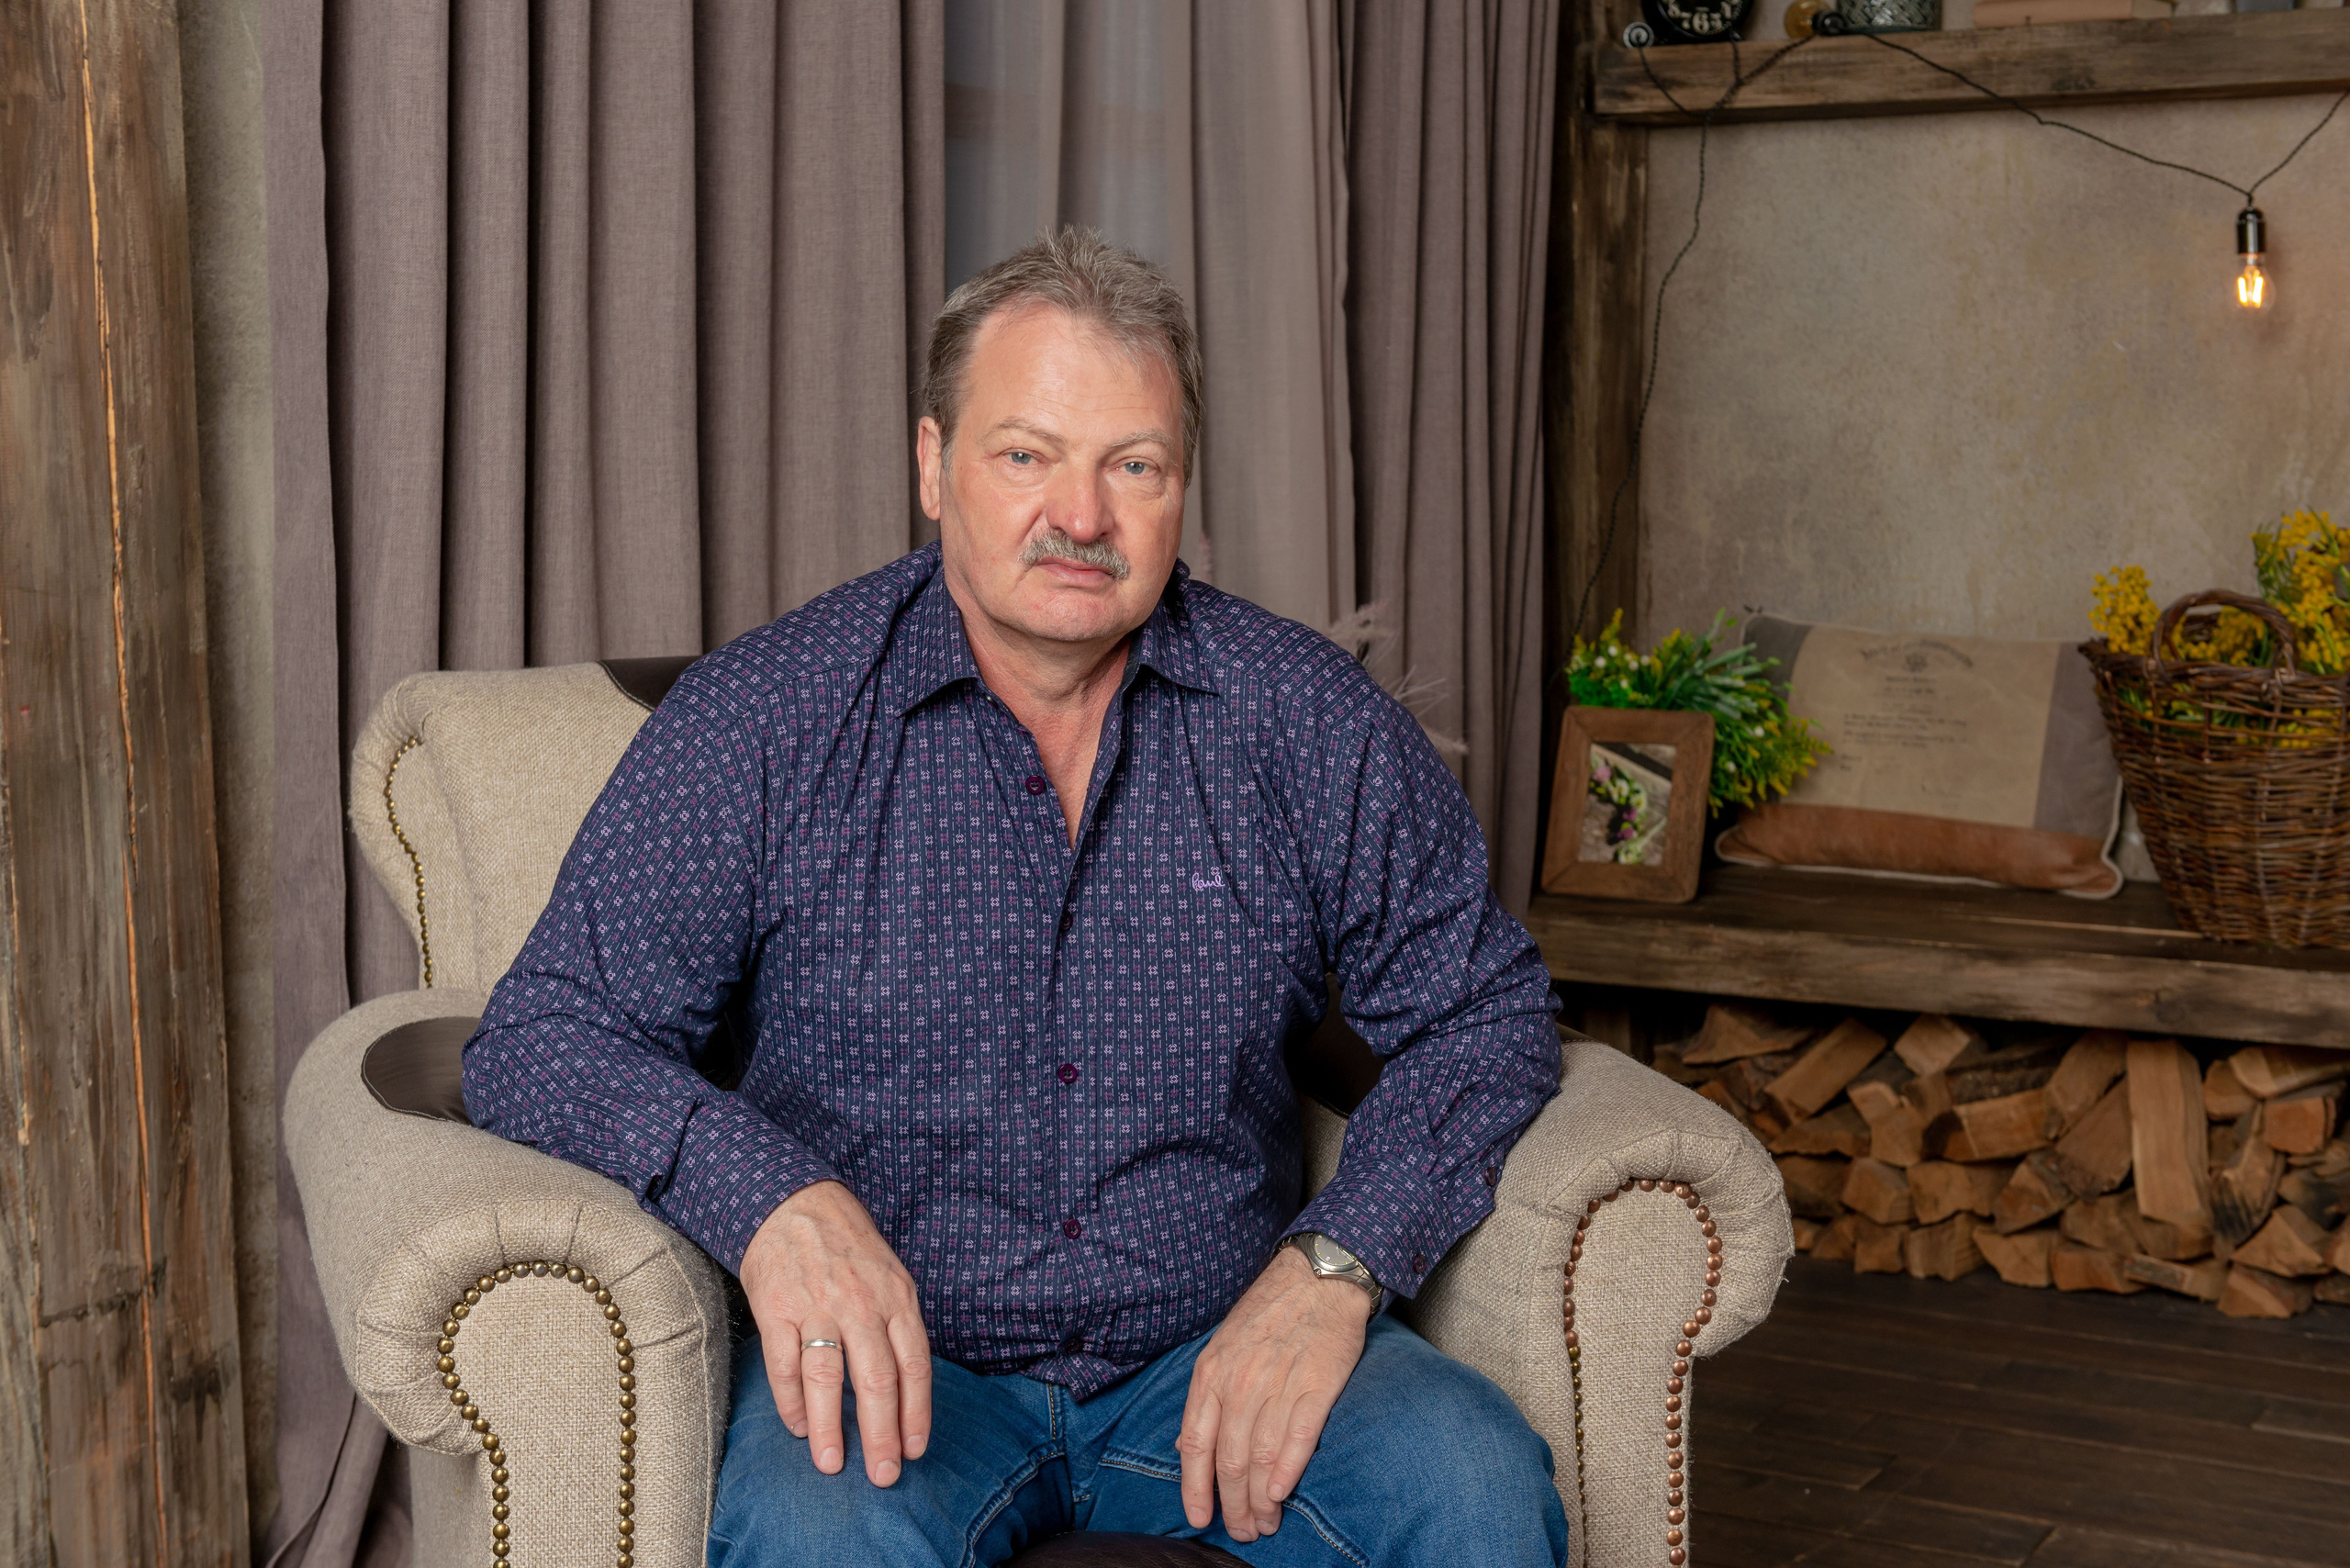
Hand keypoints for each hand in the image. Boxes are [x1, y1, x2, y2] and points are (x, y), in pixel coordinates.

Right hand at [738, 1180, 931, 1485]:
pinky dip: (791, 1403)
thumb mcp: (891, 1275)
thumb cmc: (849, 1247)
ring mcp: (818, 1307)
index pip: (915, 1366)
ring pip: (827, 1379)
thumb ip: (898, 1326)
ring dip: (831, 1429)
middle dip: (882, 1435)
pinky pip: (785, 1367)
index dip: (917, 1414)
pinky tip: (799, 1427)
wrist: (794, 1203)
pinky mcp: (777, 1310)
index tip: (915, 1451)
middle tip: (884, 1476)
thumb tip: (906, 1389)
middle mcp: (861, 1304)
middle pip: (877, 1381)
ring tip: (833, 1464)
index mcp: (897, 1298)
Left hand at [1177, 1243, 1373, 1541]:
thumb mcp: (1222, 1346)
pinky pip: (1298, 1437)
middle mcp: (1240, 1381)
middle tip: (1242, 1531)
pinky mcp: (1317, 1384)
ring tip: (1264, 1523)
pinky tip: (1280, 1493)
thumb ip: (1207, 1395)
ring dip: (1260, 1499)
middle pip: (1229, 1459)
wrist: (1317, 1276)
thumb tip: (1187, 1444)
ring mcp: (1278, 1383)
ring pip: (1261, 1456)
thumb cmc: (1269, 1312)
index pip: (1195, 1442)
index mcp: (1212, 1372)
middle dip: (1232, 1504)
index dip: (1195, 1487)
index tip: (1200, 1517)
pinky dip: (1287, 1470)